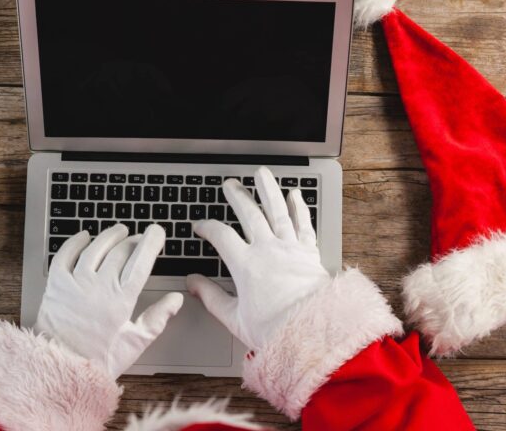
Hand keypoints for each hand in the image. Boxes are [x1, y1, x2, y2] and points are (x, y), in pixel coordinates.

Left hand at [34, 224, 182, 378]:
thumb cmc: (98, 360)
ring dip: (109, 236)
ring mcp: (75, 283)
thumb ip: (158, 318)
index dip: (151, 242)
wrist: (61, 369)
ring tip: (119, 231)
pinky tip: (85, 236)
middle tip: (140, 237)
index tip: (157, 232)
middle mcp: (98, 286)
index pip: (140, 261)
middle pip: (120, 251)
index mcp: (121, 299)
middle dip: (134, 240)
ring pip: (95, 248)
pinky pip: (66, 254)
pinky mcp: (56, 285)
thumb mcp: (135, 343)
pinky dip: (76, 242)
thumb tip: (176, 300)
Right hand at [187, 166, 329, 349]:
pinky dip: (298, 207)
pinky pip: (303, 223)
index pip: (220, 235)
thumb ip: (210, 296)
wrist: (313, 331)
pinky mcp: (309, 252)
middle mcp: (267, 250)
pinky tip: (294, 195)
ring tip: (261, 174)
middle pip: (249, 213)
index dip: (207, 227)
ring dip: (268, 190)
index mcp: (245, 265)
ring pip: (276, 210)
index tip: (201, 226)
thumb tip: (193, 283)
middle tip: (230, 185)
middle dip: (237, 196)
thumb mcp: (234, 317)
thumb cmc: (275, 329)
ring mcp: (289, 248)